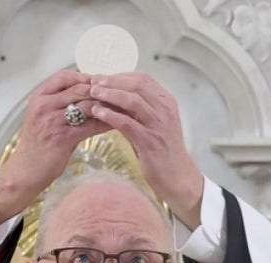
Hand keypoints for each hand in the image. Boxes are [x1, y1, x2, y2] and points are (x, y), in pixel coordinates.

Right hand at [0, 70, 108, 225]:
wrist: (26, 170)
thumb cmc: (38, 144)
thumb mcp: (43, 116)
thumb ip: (60, 102)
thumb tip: (88, 91)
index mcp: (39, 97)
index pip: (64, 76)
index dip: (84, 77)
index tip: (100, 81)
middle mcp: (44, 106)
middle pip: (79, 88)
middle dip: (101, 90)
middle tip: (118, 92)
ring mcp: (52, 121)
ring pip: (87, 105)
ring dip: (107, 105)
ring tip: (122, 106)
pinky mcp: (62, 138)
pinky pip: (90, 126)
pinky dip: (105, 123)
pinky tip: (117, 124)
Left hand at [87, 73, 204, 227]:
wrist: (177, 177)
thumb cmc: (161, 152)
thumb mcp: (152, 125)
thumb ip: (138, 111)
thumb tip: (114, 98)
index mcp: (167, 102)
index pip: (143, 78)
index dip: (120, 75)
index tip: (102, 77)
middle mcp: (165, 109)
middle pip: (137, 84)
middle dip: (113, 81)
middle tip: (93, 81)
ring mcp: (159, 124)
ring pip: (133, 100)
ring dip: (110, 94)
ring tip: (93, 93)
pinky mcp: (151, 141)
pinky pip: (128, 123)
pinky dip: (111, 115)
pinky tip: (97, 113)